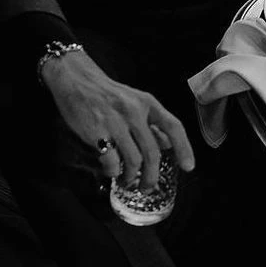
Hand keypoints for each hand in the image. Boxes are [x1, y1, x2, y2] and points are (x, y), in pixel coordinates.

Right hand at [40, 49, 194, 188]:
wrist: (76, 80)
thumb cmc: (107, 94)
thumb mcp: (135, 102)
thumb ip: (152, 122)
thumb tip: (168, 144)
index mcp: (148, 103)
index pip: (174, 127)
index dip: (184, 148)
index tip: (189, 167)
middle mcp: (134, 112)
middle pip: (152, 153)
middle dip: (151, 176)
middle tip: (148, 187)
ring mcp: (115, 121)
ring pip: (133, 160)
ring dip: (131, 177)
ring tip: (127, 181)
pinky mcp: (96, 130)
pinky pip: (111, 161)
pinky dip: (113, 171)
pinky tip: (111, 171)